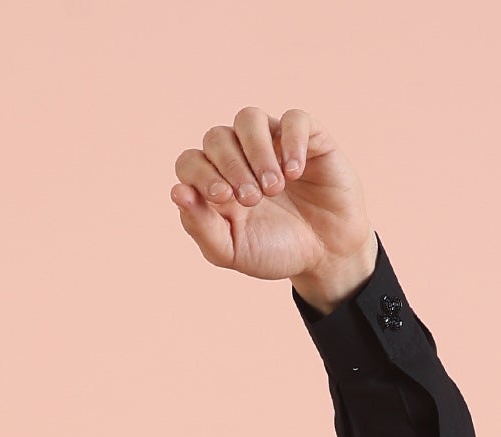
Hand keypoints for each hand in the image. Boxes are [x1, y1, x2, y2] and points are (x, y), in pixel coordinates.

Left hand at [169, 106, 376, 307]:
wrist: (324, 254)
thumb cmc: (274, 251)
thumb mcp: (232, 251)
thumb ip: (201, 227)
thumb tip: (176, 191)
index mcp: (215, 182)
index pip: (190, 161)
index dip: (200, 174)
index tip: (224, 199)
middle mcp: (239, 155)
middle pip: (216, 136)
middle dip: (230, 167)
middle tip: (252, 200)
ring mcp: (272, 141)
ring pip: (248, 118)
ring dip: (256, 152)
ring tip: (273, 187)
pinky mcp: (307, 136)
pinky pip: (293, 118)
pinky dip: (290, 142)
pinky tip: (295, 172)